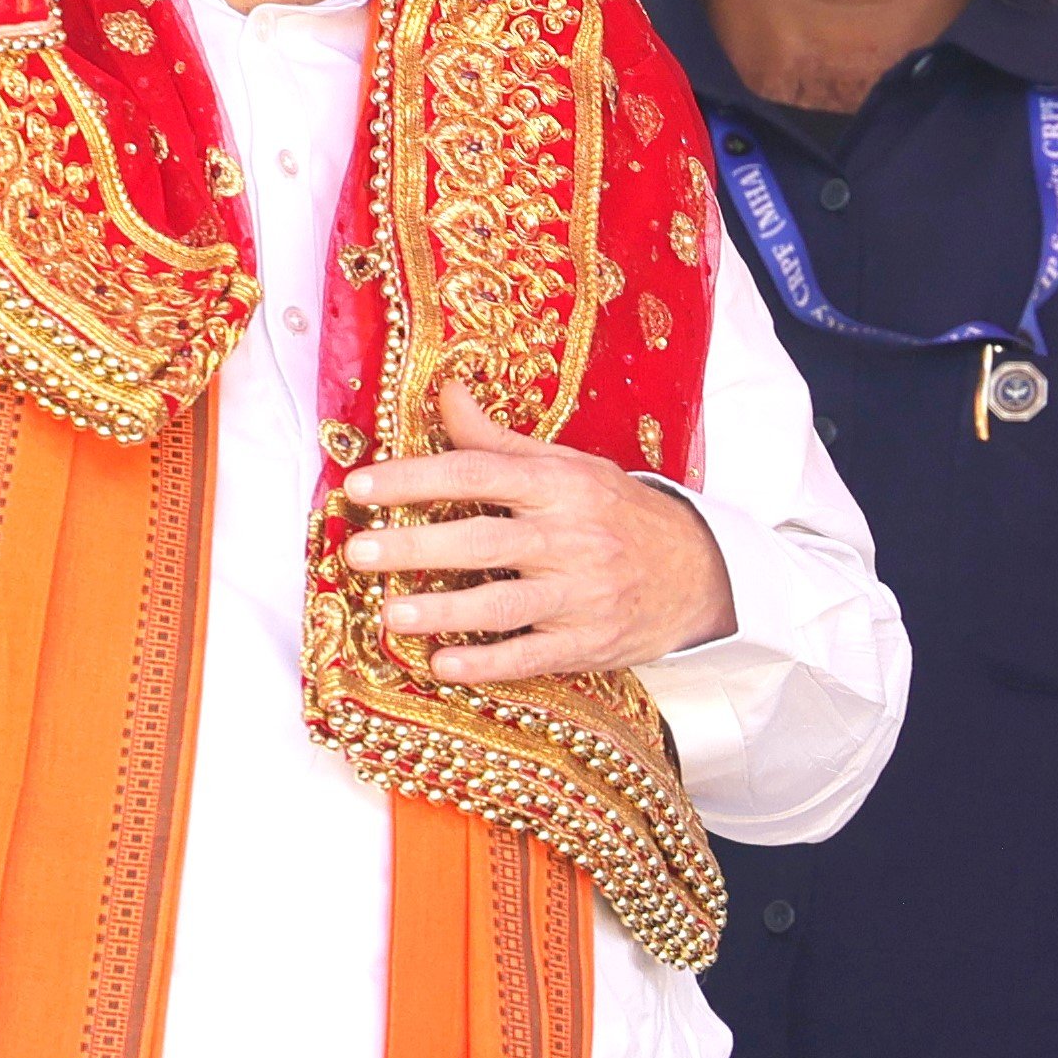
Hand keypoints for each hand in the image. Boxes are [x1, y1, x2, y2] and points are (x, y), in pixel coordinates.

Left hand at [337, 384, 735, 682]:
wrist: (699, 572)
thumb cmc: (618, 513)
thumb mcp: (568, 466)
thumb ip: (498, 440)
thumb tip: (444, 393)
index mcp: (560, 485)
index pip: (478, 474)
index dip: (416, 478)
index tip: (361, 485)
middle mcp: (571, 538)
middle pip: (484, 540)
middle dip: (417, 546)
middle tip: (358, 551)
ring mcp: (582, 594)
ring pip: (505, 604)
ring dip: (445, 610)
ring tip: (391, 613)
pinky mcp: (590, 643)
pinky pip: (533, 656)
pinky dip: (488, 662)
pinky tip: (443, 664)